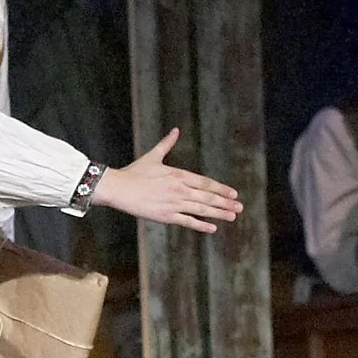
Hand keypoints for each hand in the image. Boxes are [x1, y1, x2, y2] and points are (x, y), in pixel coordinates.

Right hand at [90, 130, 242, 231]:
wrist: (118, 188)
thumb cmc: (134, 172)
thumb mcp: (153, 156)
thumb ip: (167, 144)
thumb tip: (175, 129)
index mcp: (178, 175)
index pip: (205, 183)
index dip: (221, 189)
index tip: (233, 193)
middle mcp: (179, 189)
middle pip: (207, 197)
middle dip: (225, 202)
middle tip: (239, 207)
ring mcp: (173, 203)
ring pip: (201, 209)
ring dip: (218, 213)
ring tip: (232, 216)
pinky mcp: (165, 216)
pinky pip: (187, 221)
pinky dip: (200, 225)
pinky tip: (212, 228)